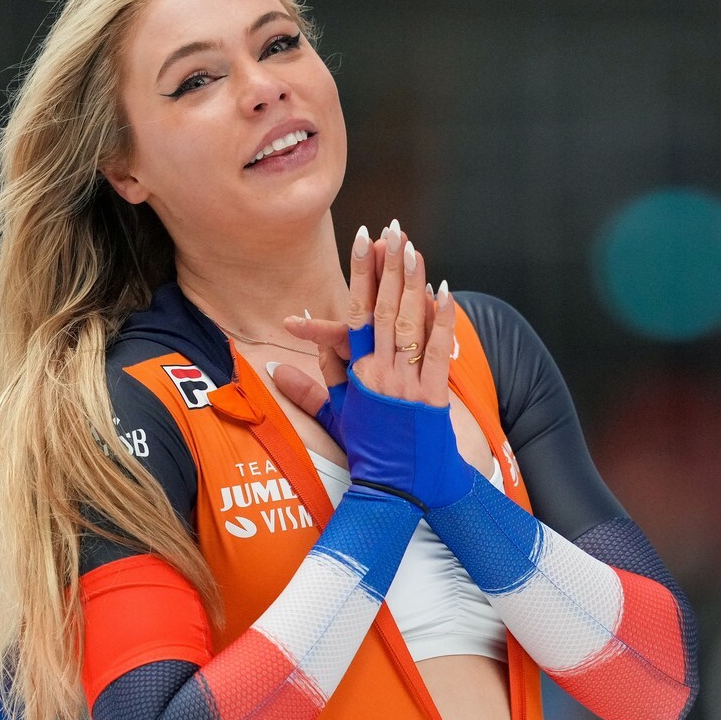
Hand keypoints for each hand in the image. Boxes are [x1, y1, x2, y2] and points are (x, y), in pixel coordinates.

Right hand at [271, 221, 452, 440]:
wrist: (396, 489)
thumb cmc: (367, 452)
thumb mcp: (336, 419)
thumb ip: (310, 390)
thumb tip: (276, 368)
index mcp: (355, 375)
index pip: (354, 314)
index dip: (360, 276)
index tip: (363, 241)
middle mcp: (380, 373)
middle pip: (382, 309)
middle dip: (387, 267)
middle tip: (391, 230)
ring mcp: (407, 383)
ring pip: (409, 324)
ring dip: (412, 284)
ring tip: (413, 249)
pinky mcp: (433, 396)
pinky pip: (438, 351)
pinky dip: (440, 320)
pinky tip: (443, 292)